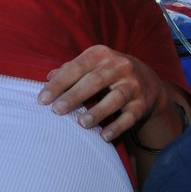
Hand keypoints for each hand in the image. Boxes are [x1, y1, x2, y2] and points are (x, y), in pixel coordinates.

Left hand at [38, 45, 176, 142]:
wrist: (147, 80)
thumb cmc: (108, 72)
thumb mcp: (92, 65)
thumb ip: (71, 70)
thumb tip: (48, 77)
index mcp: (101, 54)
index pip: (77, 67)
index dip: (59, 83)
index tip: (42, 100)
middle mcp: (119, 66)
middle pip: (95, 81)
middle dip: (74, 96)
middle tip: (56, 110)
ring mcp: (133, 84)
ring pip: (116, 98)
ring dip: (98, 111)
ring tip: (82, 123)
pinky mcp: (142, 103)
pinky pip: (130, 116)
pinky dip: (118, 127)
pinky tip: (104, 137)